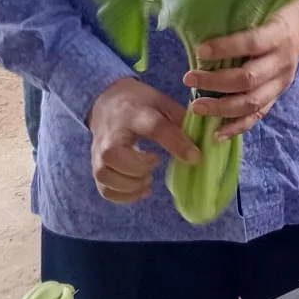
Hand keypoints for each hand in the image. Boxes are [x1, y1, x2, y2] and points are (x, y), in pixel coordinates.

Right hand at [87, 78, 198, 203]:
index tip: (195, 157)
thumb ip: (180, 120)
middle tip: (155, 163)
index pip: (155, 127)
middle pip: (115, 155)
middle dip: (139, 167)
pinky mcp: (96, 167)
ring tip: (148, 178)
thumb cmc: (140, 104)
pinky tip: (139, 188)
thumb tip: (203, 142)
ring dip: (132, 185)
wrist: (106, 101)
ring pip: (106, 175)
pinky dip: (124, 196)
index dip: (177, 143)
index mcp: (134, 113)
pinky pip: (105, 190)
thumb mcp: (162, 103)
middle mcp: (111, 133)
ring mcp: (98, 152)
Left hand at [186, 0, 298, 138]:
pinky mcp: (278, 96)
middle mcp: (282, 62)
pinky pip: (258, 116)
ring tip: (197, 107)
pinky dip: (236, 127)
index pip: (251, 43)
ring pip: (252, 102)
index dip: (225, 48)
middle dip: (215, 82)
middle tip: (189, 79)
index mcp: (278, 36)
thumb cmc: (277, 15)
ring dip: (221, 108)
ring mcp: (281, 83)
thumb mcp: (265, 10)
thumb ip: (241, 23)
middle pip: (248, 78)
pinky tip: (217, 133)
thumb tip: (206, 33)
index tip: (200, 51)